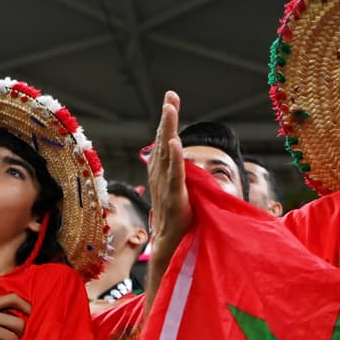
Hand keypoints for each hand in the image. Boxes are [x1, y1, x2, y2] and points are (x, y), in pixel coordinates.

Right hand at [148, 90, 190, 254]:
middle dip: (168, 117)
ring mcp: (166, 186)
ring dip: (168, 130)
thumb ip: (179, 168)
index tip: (171, 98)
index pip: (164, 139)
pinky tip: (175, 142)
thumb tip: (179, 151)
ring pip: (167, 153)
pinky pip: (175, 175)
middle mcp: (160, 175)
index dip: (167, 119)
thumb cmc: (177, 216)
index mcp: (162, 171)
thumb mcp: (179, 186)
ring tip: (170, 109)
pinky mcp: (175, 198)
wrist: (171, 243)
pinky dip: (175, 158)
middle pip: (163, 140)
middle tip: (171, 96)